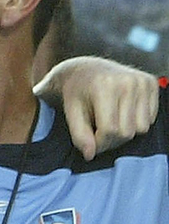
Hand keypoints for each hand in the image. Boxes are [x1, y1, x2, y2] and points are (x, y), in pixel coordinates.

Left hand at [35, 55, 160, 157]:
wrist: (86, 68)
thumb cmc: (75, 92)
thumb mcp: (71, 112)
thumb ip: (79, 134)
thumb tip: (90, 155)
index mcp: (104, 86)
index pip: (110, 130)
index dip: (99, 143)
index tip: (90, 141)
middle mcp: (128, 82)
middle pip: (127, 132)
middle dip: (111, 139)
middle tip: (98, 131)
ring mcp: (142, 81)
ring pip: (142, 128)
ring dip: (125, 130)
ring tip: (109, 120)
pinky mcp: (151, 83)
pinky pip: (150, 118)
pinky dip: (136, 121)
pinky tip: (121, 111)